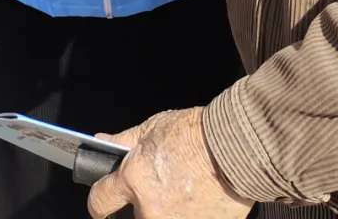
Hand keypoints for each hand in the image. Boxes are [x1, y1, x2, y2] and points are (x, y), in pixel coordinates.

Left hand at [87, 108, 251, 218]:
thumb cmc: (197, 133)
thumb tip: (101, 141)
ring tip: (185, 189)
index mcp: (135, 181)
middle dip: (144, 202)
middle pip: (135, 215)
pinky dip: (190, 214)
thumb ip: (124, 141)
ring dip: (168, 210)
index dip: (100, 199)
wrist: (238, 147)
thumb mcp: (154, 127)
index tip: (103, 200)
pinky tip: (200, 197)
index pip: (100, 201)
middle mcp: (151, 210)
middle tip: (162, 182)